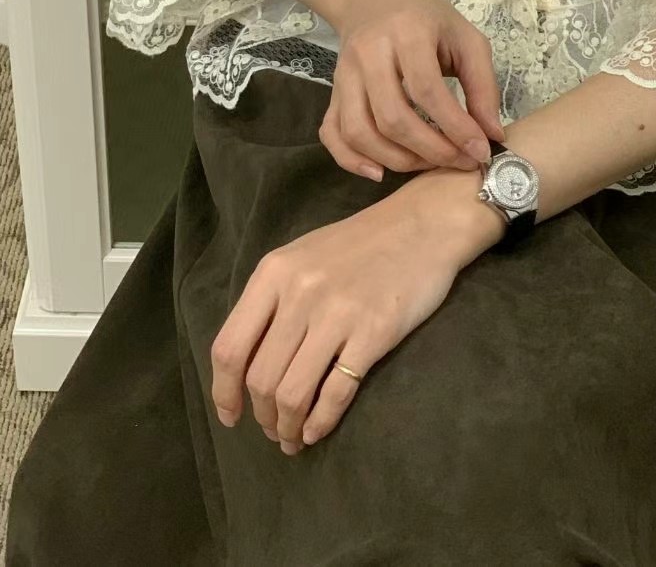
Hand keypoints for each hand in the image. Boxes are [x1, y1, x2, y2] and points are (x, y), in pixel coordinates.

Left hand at [210, 170, 499, 452]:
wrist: (424, 225)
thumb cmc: (361, 244)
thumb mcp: (303, 258)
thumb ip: (272, 302)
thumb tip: (246, 365)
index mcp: (274, 273)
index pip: (229, 348)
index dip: (223, 392)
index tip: (230, 416)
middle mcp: (299, 293)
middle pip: (261, 378)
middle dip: (262, 417)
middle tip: (272, 430)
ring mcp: (337, 314)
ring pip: (292, 393)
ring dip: (287, 427)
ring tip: (292, 438)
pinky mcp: (374, 333)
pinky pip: (335, 394)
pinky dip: (321, 422)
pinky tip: (318, 431)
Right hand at [319, 0, 505, 179]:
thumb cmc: (427, 19)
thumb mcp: (466, 39)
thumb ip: (482, 86)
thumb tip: (492, 136)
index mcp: (407, 33)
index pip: (427, 90)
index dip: (455, 127)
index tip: (480, 151)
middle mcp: (369, 54)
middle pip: (392, 117)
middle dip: (430, 150)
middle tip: (459, 162)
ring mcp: (344, 74)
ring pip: (359, 130)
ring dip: (397, 159)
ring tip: (428, 164)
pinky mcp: (332, 91)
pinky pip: (332, 133)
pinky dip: (351, 159)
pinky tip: (379, 172)